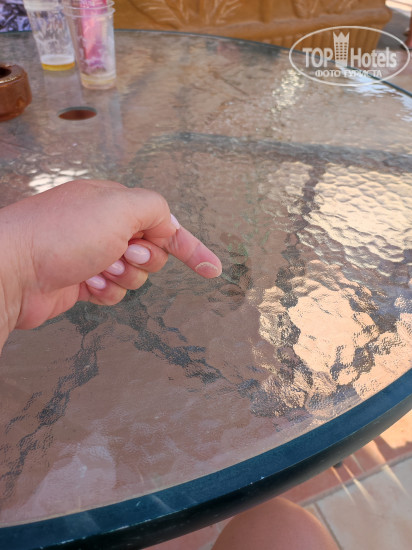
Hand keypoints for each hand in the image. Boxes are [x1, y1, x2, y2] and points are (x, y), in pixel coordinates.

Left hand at [0, 180, 221, 346]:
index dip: (191, 246)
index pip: (164, 222)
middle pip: (152, 253)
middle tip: (122, 254)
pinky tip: (87, 284)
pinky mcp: (83, 281)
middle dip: (143, 259)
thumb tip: (166, 224)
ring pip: (134, 276)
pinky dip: (106, 291)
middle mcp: (105, 227)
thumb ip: (154, 209)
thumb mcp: (119, 207)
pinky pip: (114, 292)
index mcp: (115, 203)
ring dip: (123, 277)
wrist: (14, 269)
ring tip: (98, 269)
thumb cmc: (62, 234)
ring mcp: (93, 255)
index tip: (211, 269)